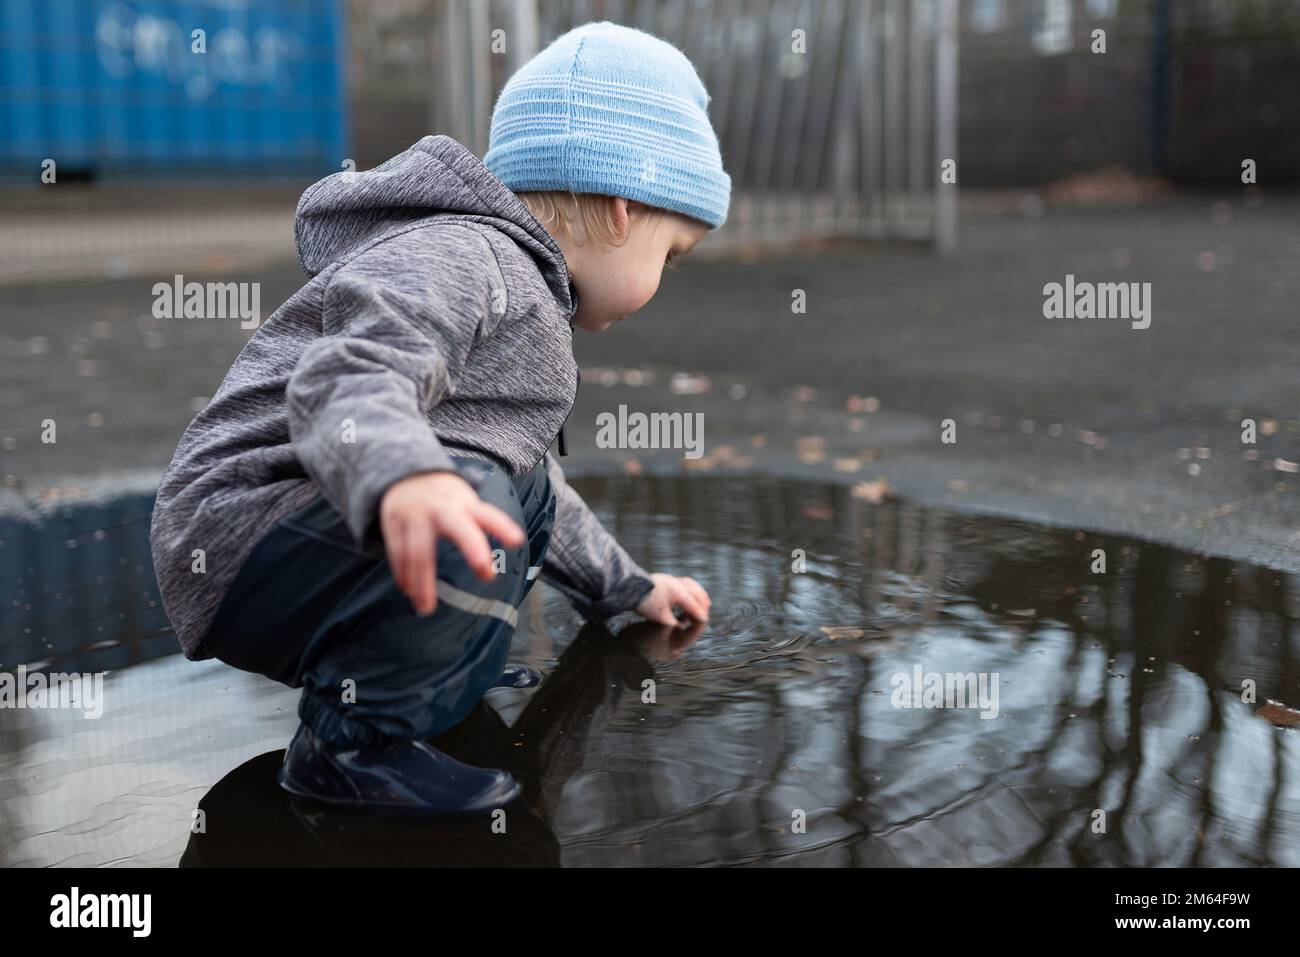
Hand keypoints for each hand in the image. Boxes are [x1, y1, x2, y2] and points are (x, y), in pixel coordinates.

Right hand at [379, 471, 525, 615]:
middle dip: (473, 548)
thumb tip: (514, 544)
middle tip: (486, 573)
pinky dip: (403, 574)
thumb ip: (482, 521)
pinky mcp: (393, 523)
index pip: (487, 514)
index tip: (517, 541)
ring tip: (426, 608)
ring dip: (422, 582)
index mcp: (464, 503)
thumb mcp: (464, 501)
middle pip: (457, 528)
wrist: (403, 472)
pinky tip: (409, 591)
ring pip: (419, 551)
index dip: (501, 527)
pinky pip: (398, 552)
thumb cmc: (444, 497)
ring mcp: (416, 515)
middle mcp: (442, 508)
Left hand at [635, 573, 709, 625]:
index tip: (704, 620)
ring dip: (698, 593)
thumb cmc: (644, 602)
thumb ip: (674, 623)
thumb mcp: (660, 617)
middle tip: (707, 610)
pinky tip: (687, 595)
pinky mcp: (663, 579)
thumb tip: (681, 626)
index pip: (692, 604)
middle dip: (702, 602)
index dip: (699, 613)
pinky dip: (689, 589)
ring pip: (690, 584)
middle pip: (695, 592)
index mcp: (677, 591)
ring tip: (703, 600)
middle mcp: (676, 583)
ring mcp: (669, 579)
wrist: (628, 587)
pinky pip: (683, 582)